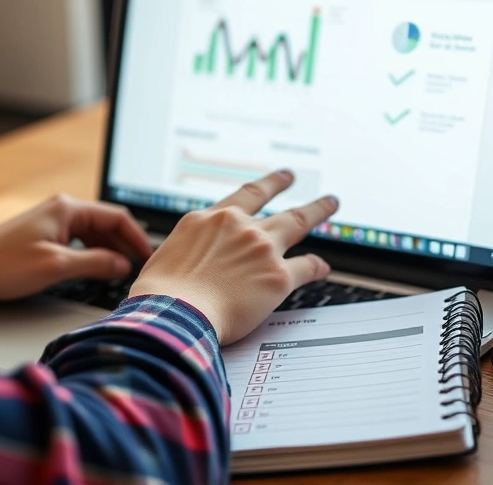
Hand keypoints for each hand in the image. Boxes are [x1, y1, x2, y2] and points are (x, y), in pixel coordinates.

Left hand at [0, 194, 152, 299]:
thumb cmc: (3, 265)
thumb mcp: (55, 267)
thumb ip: (94, 264)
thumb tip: (123, 265)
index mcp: (67, 208)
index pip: (116, 217)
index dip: (137, 238)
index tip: (148, 258)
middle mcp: (62, 208)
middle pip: (108, 223)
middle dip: (126, 245)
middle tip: (141, 268)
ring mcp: (53, 220)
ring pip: (94, 232)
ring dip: (110, 250)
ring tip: (123, 272)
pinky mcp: (46, 233)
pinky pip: (80, 239)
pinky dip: (94, 253)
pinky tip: (98, 269)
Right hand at [129, 171, 337, 345]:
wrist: (174, 313)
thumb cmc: (162, 293)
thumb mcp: (167, 256)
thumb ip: (188, 250)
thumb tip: (190, 259)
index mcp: (209, 221)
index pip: (243, 197)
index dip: (265, 185)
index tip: (277, 178)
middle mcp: (238, 227)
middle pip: (274, 202)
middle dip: (288, 187)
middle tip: (297, 178)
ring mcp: (262, 248)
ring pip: (299, 223)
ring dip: (318, 210)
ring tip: (329, 202)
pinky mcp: (278, 277)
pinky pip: (307, 267)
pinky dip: (317, 267)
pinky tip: (323, 269)